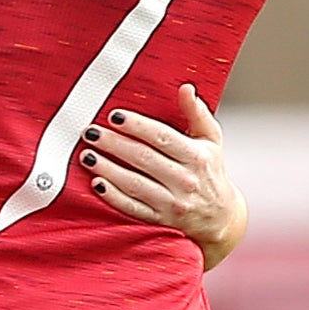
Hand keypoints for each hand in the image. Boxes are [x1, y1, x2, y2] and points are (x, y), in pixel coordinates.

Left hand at [81, 85, 245, 261]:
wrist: (221, 219)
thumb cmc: (210, 171)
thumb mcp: (211, 142)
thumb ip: (198, 114)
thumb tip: (186, 88)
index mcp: (197, 157)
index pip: (163, 138)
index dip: (137, 126)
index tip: (114, 116)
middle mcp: (185, 181)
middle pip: (144, 159)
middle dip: (114, 144)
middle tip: (90, 132)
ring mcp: (173, 204)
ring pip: (135, 184)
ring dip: (108, 169)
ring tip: (87, 155)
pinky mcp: (161, 221)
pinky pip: (133, 208)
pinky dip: (114, 197)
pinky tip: (97, 183)